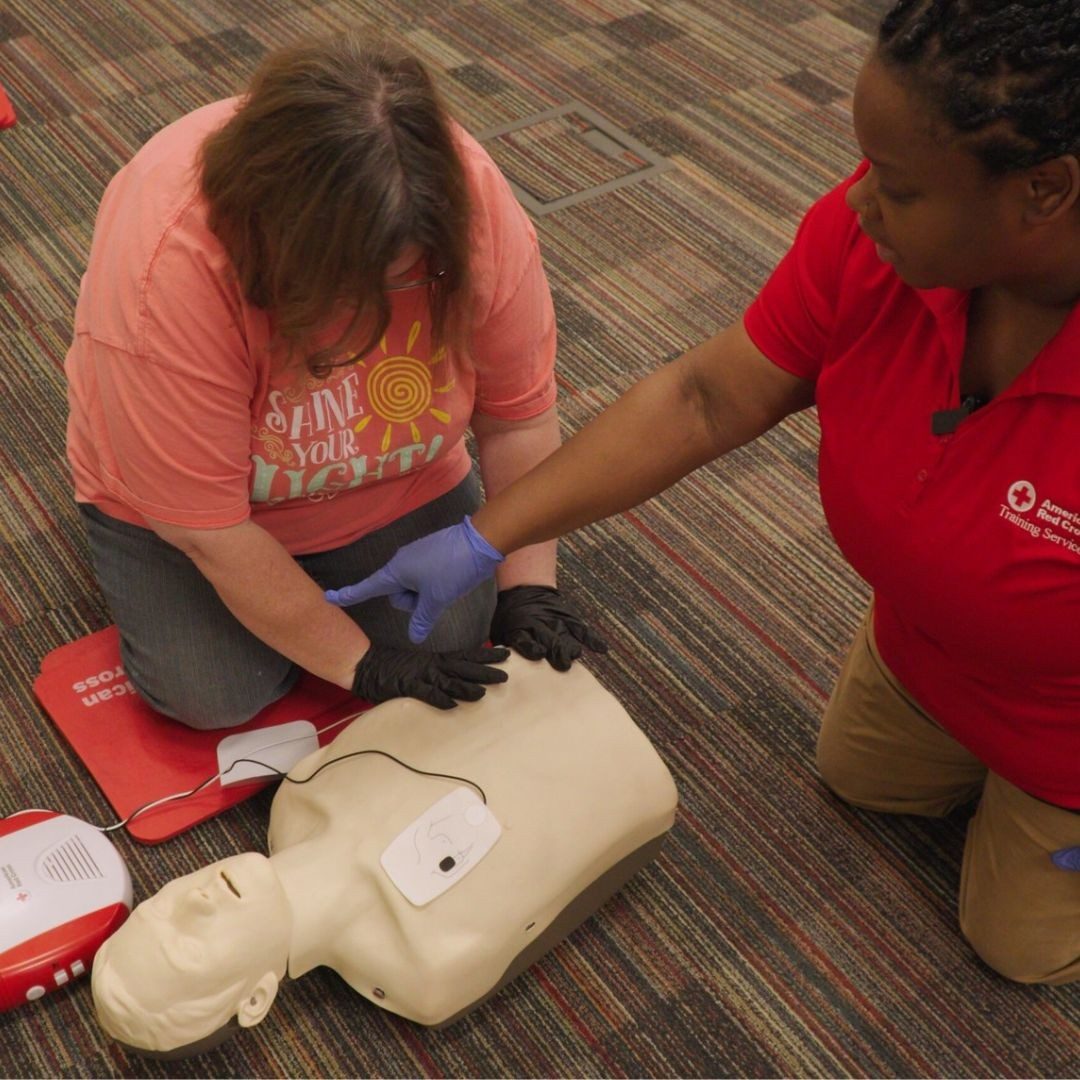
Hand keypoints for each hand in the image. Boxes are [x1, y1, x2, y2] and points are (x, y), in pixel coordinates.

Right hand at [325, 516, 503, 643]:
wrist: (480, 541)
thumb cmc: (453, 569)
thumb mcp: (436, 600)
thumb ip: (422, 620)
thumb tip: (414, 637)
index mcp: (396, 571)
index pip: (367, 588)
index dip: (348, 595)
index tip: (329, 597)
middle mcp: (401, 561)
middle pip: (397, 593)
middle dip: (412, 601)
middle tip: (434, 595)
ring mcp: (416, 556)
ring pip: (413, 586)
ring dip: (425, 593)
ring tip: (445, 585)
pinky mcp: (430, 554)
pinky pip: (424, 576)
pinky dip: (433, 584)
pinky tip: (450, 579)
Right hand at [352, 643, 510, 709]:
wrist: (367, 664)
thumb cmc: (396, 666)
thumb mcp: (423, 664)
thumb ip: (441, 670)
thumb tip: (462, 676)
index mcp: (438, 659)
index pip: (467, 656)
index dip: (486, 656)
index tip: (505, 654)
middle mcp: (434, 666)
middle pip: (465, 668)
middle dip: (485, 672)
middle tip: (505, 676)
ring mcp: (422, 676)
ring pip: (449, 681)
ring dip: (467, 687)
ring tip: (484, 693)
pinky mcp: (409, 686)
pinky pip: (426, 693)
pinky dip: (439, 699)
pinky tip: (451, 704)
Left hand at [490, 585, 607, 670]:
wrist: (524, 589)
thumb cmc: (509, 616)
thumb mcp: (499, 629)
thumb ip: (503, 646)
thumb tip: (500, 668)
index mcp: (520, 629)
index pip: (526, 641)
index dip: (532, 648)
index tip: (539, 653)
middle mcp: (540, 626)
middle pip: (551, 641)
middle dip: (557, 652)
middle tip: (563, 665)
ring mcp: (556, 623)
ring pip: (567, 637)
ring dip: (571, 647)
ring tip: (575, 654)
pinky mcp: (568, 620)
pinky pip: (582, 630)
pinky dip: (593, 640)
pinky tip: (602, 649)